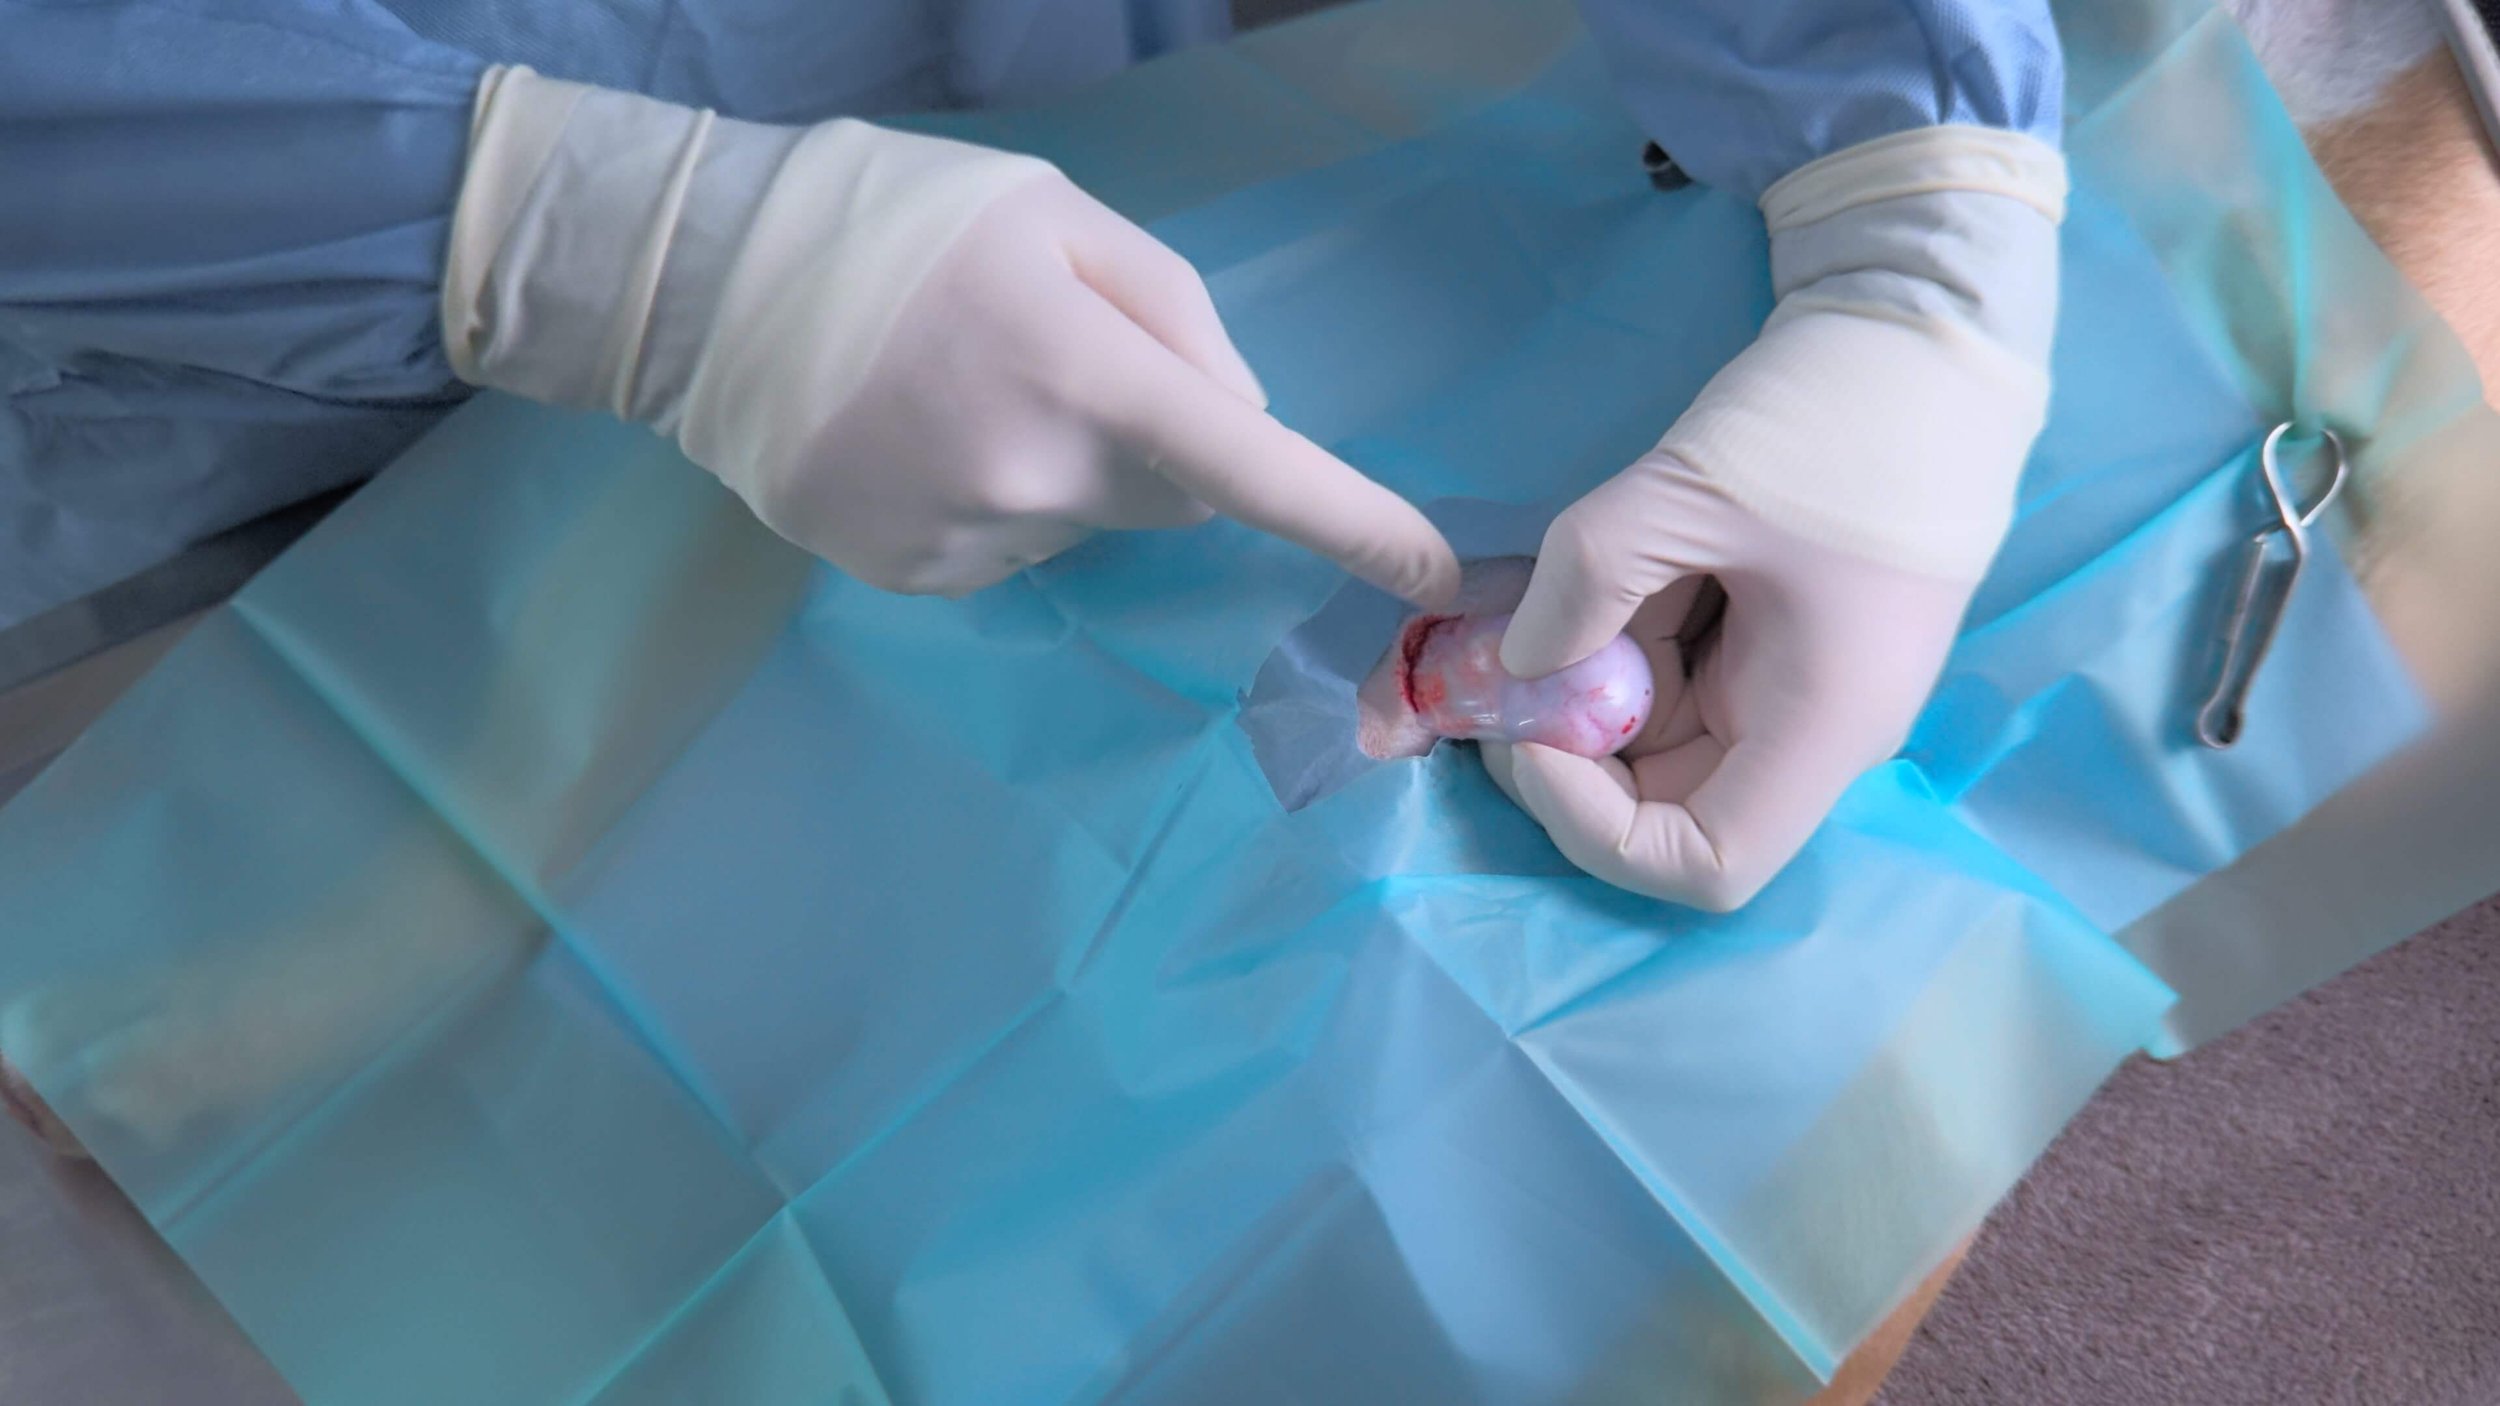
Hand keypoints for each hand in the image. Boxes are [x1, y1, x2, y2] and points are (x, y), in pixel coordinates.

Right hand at [442, 68, 1457, 605]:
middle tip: (1058, 360)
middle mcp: (1035, 484)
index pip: (1253, 468)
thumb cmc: (899, 221)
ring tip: (962, 388)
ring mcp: (966, 543)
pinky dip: (991, 502)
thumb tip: (1237, 417)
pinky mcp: (907, 576)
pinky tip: (921, 436)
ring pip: (1080, 525)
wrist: (700, 282)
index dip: (1355, 524)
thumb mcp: (1061, 218)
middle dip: (1152, 443)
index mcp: (1087, 378)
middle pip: (1168, 497)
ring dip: (1060, 470)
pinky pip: (1004, 550)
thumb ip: (1174, 315)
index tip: (1439, 577)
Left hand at [1482, 126, 2067, 909]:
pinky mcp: (1776, 637)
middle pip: (1671, 802)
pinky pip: (1681, 673)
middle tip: (1499, 662)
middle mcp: (1815, 730)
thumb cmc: (1835, 418)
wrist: (1927, 329)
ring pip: (1665, 733)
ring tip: (1550, 590)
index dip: (1597, 828)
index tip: (1535, 736)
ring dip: (1592, 681)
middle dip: (1573, 747)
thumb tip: (1517, 663)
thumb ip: (1582, 587)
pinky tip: (1606, 566)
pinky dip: (1622, 637)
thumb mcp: (1685, 491)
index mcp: (1823, 726)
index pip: (1706, 864)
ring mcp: (1798, 684)